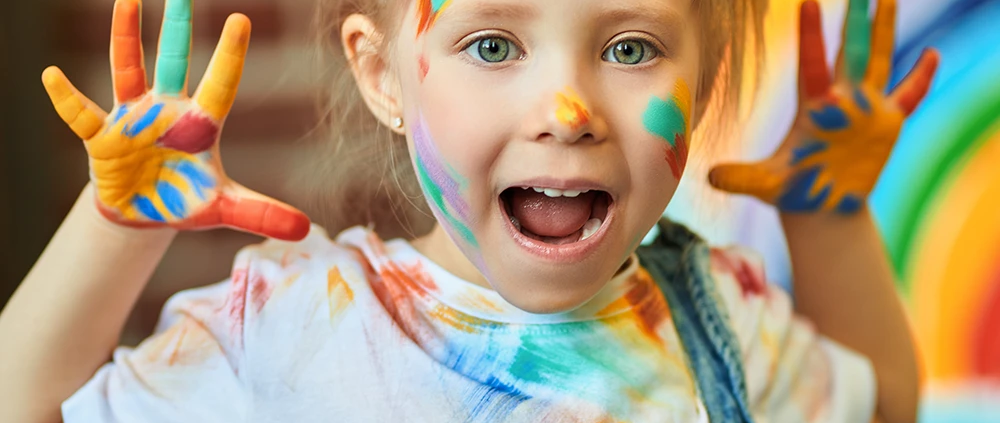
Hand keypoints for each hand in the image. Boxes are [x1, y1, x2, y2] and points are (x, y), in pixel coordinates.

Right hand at [42, 0, 309, 239]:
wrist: (143, 213)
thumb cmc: (185, 199)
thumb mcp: (223, 208)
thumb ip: (260, 213)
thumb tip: (305, 229)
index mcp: (201, 124)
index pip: (221, 84)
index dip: (229, 55)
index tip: (241, 20)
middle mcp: (168, 111)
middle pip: (173, 61)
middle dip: (177, 27)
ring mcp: (134, 118)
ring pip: (129, 70)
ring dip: (126, 38)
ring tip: (127, 1)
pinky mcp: (103, 136)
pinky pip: (82, 114)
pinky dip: (67, 99)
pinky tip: (51, 76)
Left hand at [709, 0, 939, 213]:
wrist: (820, 207)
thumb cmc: (792, 192)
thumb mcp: (766, 185)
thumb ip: (740, 178)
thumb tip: (709, 177)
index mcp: (813, 106)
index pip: (812, 63)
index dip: (811, 35)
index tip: (808, 2)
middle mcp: (841, 99)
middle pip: (850, 52)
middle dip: (856, 21)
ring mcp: (866, 108)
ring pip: (878, 61)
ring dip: (884, 31)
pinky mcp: (887, 123)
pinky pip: (908, 95)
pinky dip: (921, 77)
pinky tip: (931, 53)